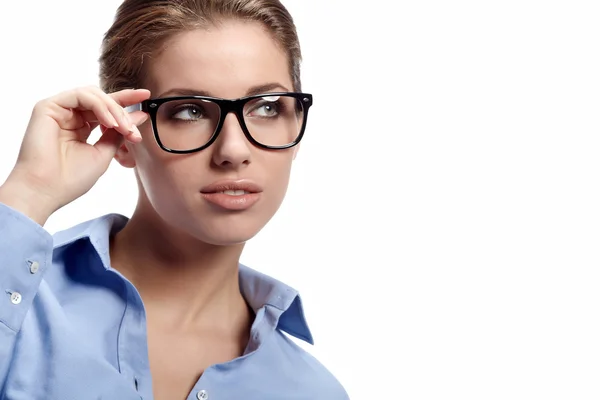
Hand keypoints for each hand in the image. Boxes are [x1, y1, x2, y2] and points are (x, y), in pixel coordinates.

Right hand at [0, 86, 150, 224]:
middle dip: (123, 111)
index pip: (106, 108)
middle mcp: (70, 116)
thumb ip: (119, 133)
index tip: (147, 96)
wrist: (46, 190)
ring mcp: (59, 110)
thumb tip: (140, 115)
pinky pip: (81, 95)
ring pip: (94, 95)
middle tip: (134, 131)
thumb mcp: (104, 153)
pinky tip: (110, 123)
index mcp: (82, 127)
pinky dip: (100, 106)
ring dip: (114, 110)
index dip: (126, 100)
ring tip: (123, 128)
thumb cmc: (72, 178)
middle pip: (102, 99)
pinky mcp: (48, 106)